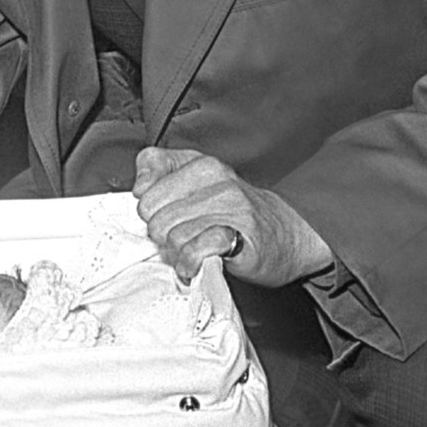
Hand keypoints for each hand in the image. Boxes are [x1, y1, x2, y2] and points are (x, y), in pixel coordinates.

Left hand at [132, 145, 332, 287]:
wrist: (287, 236)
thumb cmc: (235, 212)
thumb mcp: (197, 181)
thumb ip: (159, 172)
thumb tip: (138, 188)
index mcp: (201, 163)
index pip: (145, 188)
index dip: (151, 210)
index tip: (167, 215)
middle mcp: (217, 179)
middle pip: (155, 217)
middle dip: (162, 234)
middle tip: (181, 238)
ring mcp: (231, 207)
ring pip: (173, 235)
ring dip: (177, 252)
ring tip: (192, 250)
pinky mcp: (241, 236)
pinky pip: (195, 251)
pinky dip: (190, 263)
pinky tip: (197, 263)